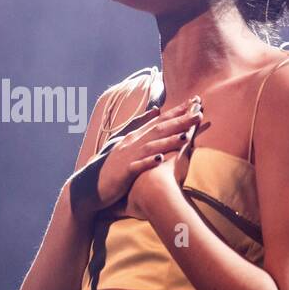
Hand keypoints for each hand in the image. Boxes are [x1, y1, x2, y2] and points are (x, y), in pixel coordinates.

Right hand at [70, 97, 203, 219]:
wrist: (89, 186)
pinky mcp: (123, 173)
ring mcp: (127, 157)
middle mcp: (131, 143)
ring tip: (185, 136)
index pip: (159, 121)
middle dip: (180, 122)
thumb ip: (139, 126)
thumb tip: (156, 110)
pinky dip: (148, 162)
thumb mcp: (124, 142)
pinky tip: (159, 159)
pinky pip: (137, 166)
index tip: (194, 103)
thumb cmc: (110, 166)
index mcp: (134, 136)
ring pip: (151, 146)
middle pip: (159, 129)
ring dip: (168, 141)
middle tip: (198, 113)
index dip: (177, 112)